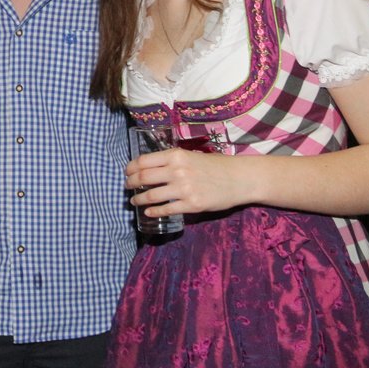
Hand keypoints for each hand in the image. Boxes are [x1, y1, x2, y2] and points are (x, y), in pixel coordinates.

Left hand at [125, 148, 245, 217]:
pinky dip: (154, 211)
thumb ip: (172, 160)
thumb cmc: (216, 165)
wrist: (241, 178)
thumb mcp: (191, 156)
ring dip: (139, 199)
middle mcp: (177, 171)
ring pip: (151, 196)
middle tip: (128, 187)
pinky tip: (149, 212)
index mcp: (176, 155)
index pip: (143, 161)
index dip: (130, 168)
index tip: (127, 173)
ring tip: (134, 201)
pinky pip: (166, 209)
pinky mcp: (192, 205)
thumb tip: (150, 167)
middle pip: (143, 178)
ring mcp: (184, 189)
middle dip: (131, 183)